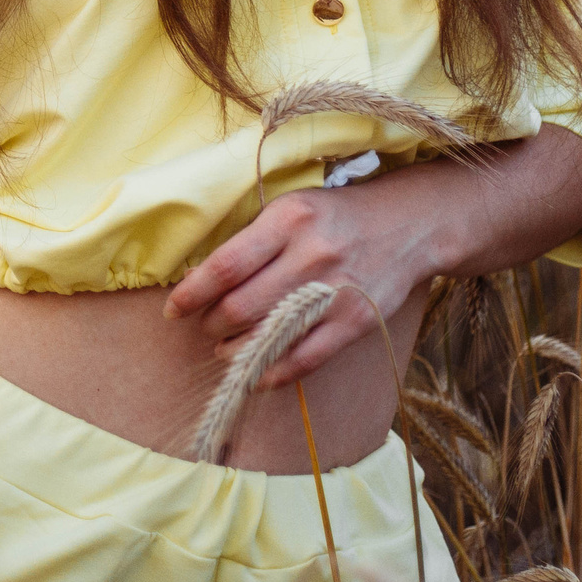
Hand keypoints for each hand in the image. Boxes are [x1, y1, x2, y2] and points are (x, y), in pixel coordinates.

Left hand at [162, 179, 440, 389]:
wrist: (408, 224)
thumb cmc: (334, 216)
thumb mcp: (291, 208)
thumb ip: (251, 241)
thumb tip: (200, 281)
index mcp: (288, 220)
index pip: (226, 265)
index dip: (192, 294)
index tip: (173, 309)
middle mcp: (311, 254)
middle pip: (242, 306)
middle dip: (212, 324)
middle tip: (206, 326)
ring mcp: (336, 291)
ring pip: (269, 335)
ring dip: (236, 350)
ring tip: (226, 347)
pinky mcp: (356, 321)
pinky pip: (305, 359)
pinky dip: (273, 372)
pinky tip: (257, 372)